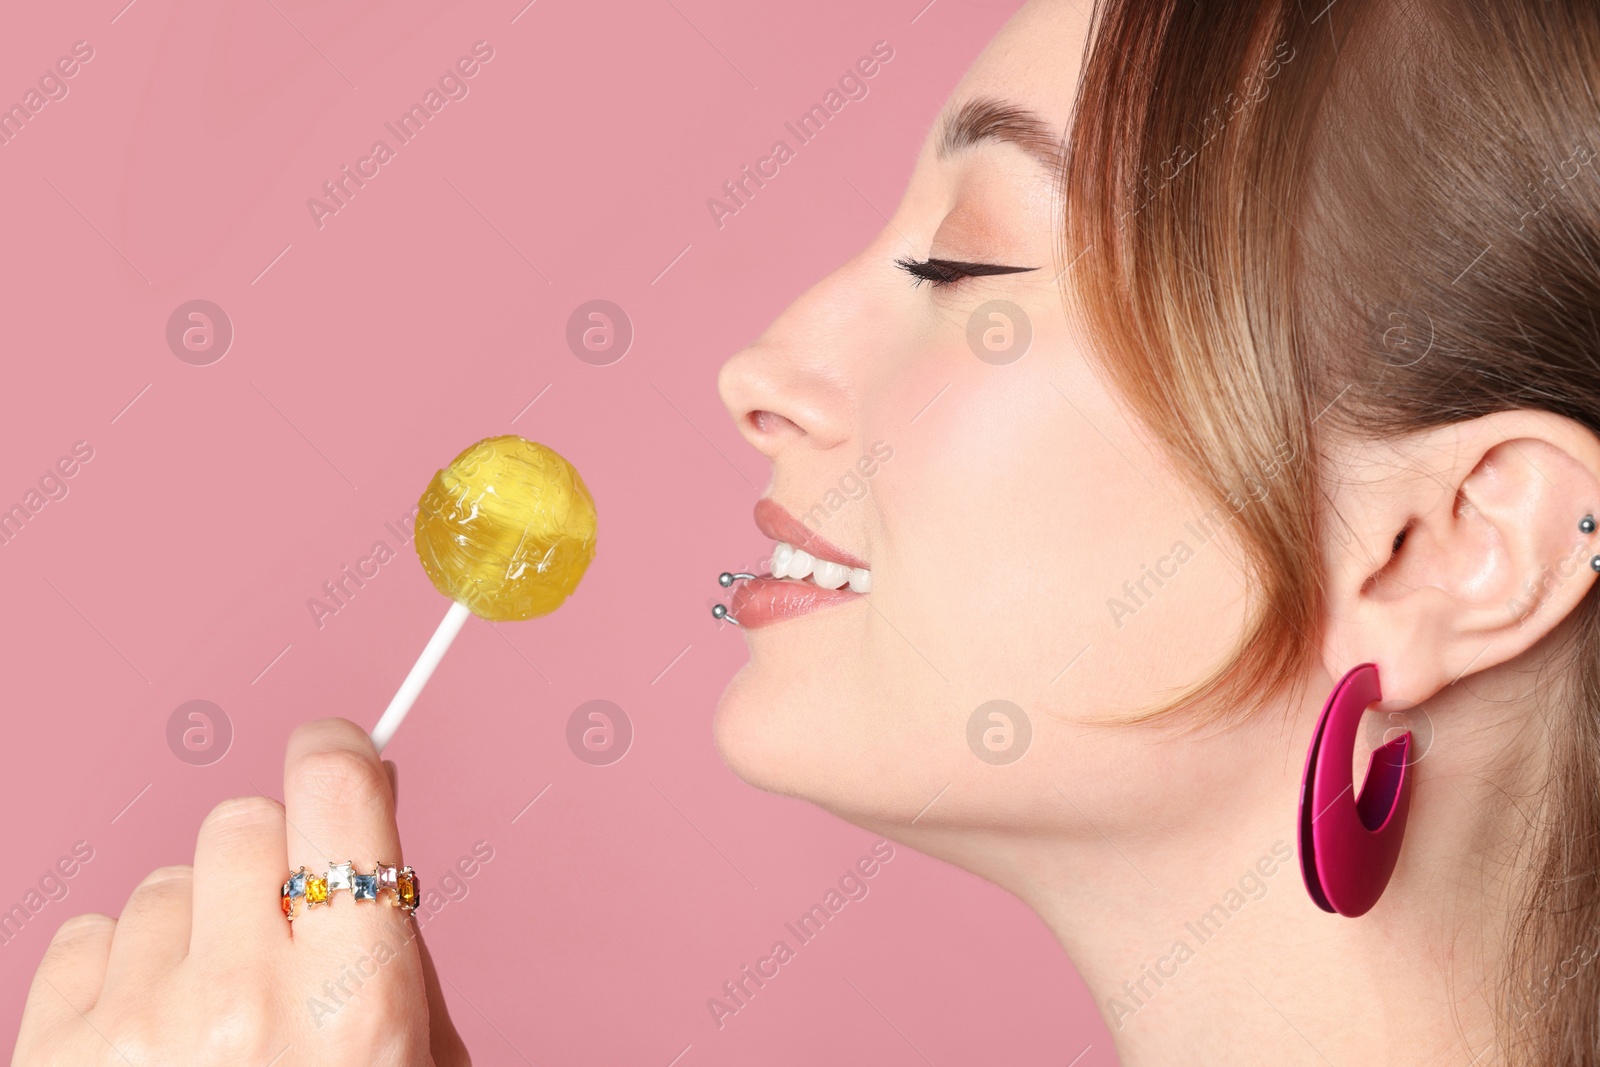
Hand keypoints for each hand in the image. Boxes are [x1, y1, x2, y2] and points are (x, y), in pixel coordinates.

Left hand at [11, 719, 469, 1065]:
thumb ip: (397, 959)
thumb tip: (366, 828)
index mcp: (352, 1007)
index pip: (334, 793)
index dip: (338, 754)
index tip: (339, 753)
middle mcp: (238, 1007)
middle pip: (240, 822)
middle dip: (265, 864)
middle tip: (278, 931)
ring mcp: (131, 1035)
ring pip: (159, 883)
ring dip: (189, 928)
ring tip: (206, 1016)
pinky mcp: (46, 1060)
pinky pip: (84, 937)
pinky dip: (117, 972)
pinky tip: (146, 1035)